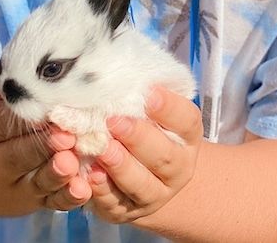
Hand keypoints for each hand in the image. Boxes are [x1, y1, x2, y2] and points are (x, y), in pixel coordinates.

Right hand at [0, 76, 91, 213]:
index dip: (18, 120)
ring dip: (56, 174)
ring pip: (36, 182)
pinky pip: (52, 203)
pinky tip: (82, 189)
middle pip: (16, 156)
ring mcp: (17, 185)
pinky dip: (67, 198)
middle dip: (41, 148)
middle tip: (64, 137)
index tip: (42, 112)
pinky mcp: (36, 201)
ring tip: (71, 163)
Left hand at [86, 86, 202, 224]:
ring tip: (103, 148)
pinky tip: (90, 175)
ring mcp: (155, 194)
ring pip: (142, 186)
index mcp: (187, 138)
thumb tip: (125, 66)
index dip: (170, 108)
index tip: (150, 93)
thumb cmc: (147, 129)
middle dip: (139, 138)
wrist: (147, 176)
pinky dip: (102, 192)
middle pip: (164, 157)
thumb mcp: (153, 111)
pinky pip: (116, 205)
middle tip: (115, 121)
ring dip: (121, 167)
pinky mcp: (128, 211)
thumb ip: (143, 95)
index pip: (187, 121)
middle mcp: (177, 168)